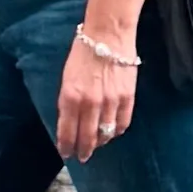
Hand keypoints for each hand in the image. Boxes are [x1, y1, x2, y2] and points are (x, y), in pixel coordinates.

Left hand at [56, 32, 137, 162]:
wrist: (108, 34)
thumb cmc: (83, 53)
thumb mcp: (67, 78)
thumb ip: (68, 101)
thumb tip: (71, 122)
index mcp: (70, 97)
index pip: (67, 132)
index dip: (66, 146)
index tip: (66, 154)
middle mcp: (89, 103)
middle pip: (87, 138)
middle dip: (83, 150)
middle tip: (81, 157)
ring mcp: (110, 102)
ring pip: (105, 134)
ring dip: (100, 142)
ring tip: (97, 144)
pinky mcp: (127, 98)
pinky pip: (122, 124)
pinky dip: (116, 131)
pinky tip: (111, 132)